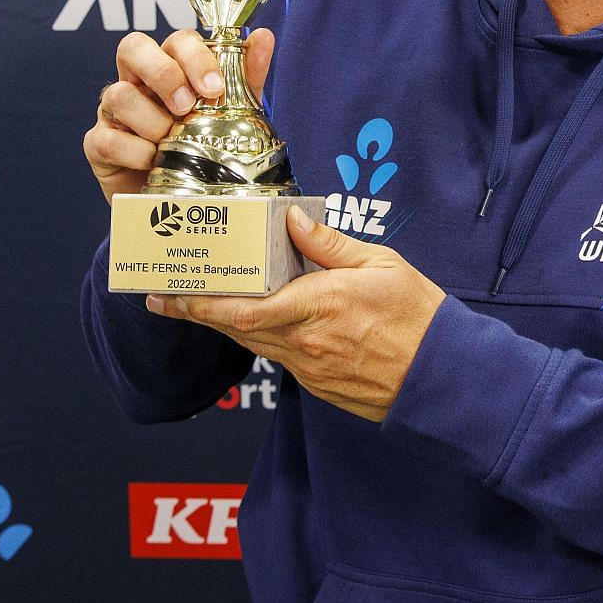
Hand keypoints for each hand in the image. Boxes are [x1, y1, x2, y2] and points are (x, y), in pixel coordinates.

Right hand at [85, 27, 274, 202]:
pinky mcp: (97, 145)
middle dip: (163, 74)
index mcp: (170, 67)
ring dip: (152, 121)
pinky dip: (135, 152)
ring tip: (172, 143)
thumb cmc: (202, 147)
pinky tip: (154, 163)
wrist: (178, 201)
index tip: (214, 88)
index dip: (194, 57)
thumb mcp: (229, 112)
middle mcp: (137, 82)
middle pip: (132, 47)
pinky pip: (106, 139)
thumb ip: (244, 76)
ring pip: (118, 94)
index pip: (174, 40)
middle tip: (186, 106)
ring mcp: (113, 112)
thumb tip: (264, 37)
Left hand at [146, 205, 446, 422]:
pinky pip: (276, 355)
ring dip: (220, 324)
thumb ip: (331, 244)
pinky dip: (254, 335)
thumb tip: (291, 219)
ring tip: (191, 305)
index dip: (201, 304)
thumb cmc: (418, 317)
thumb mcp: (382, 264)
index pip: (246, 309)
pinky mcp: (317, 382)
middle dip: (195, 312)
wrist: (441, 377)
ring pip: (252, 342)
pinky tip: (247, 320)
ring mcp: (309, 367)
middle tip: (162, 297)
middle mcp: (307, 342)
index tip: (170, 292)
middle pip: (235, 328)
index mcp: (321, 305)